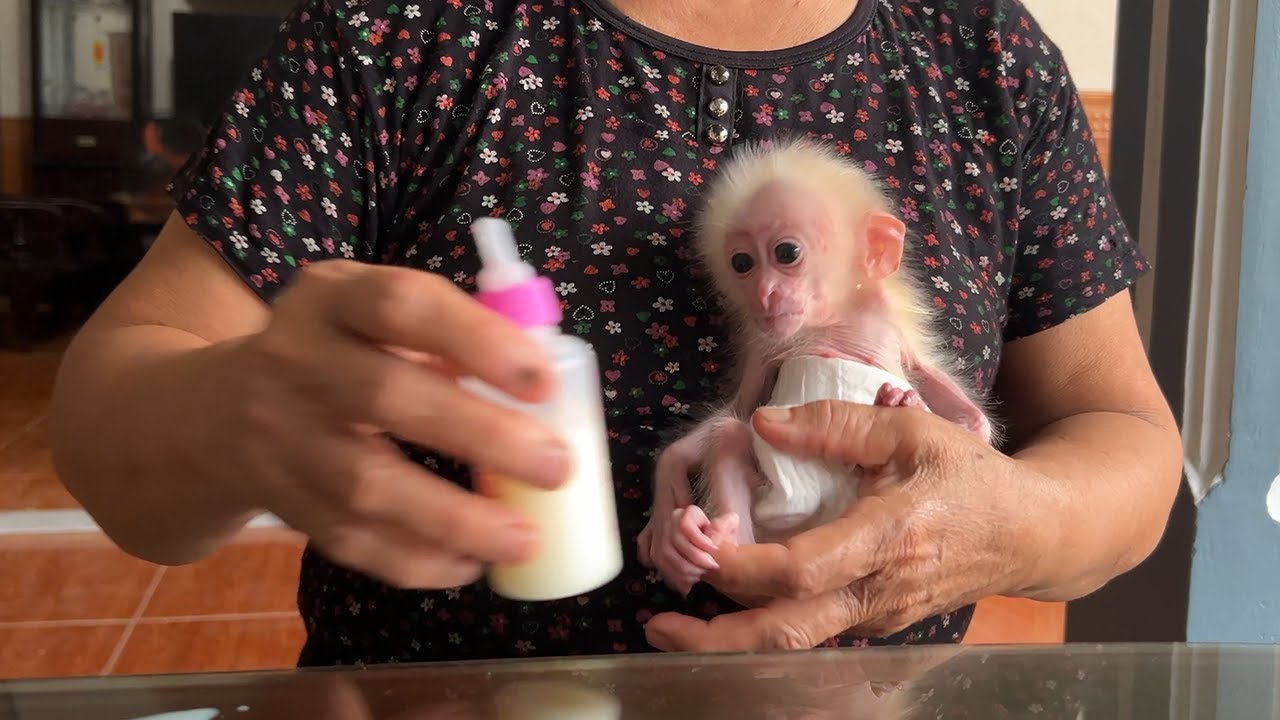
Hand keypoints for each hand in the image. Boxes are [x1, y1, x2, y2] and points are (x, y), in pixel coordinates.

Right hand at [209, 260, 570, 588]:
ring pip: (367, 485)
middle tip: (555, 465)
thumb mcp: (371, 315)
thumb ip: (447, 335)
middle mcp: (295, 360)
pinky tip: (469, 564)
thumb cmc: (334, 353)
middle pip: (387, 398)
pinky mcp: (282, 503)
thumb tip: (546, 389)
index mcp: (333, 299)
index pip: (402, 305)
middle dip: (482, 436)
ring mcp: (281, 437)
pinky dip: (416, 560)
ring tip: (523, 538)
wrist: (213, 412)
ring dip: (455, 518)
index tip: (542, 379)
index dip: (475, 340)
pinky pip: (350, 541)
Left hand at [644, 399, 1037, 651]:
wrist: (1032, 533)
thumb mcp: (910, 430)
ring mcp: (876, 616)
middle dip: (715, 638)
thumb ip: (834, 425)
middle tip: (656, 625)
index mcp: (885, 538)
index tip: (696, 543)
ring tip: (676, 626)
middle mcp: (876, 591)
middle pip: (785, 632)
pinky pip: (814, 632)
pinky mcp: (876, 622)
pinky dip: (767, 625)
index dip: (738, 564)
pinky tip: (734, 607)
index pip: (797, 569)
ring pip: (796, 642)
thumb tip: (762, 423)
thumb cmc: (970, 476)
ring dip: (733, 639)